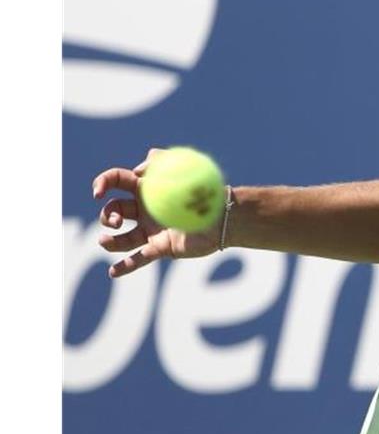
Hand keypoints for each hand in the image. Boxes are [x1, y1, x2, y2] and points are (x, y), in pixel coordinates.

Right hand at [92, 148, 223, 277]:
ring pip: (120, 238)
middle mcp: (143, 210)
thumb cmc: (206, 190)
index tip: (98, 193)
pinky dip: (124, 266)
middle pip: (112, 211)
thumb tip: (138, 170)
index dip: (102, 184)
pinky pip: (138, 259)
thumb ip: (162, 161)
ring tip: (105, 241)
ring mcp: (150, 231)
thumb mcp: (185, 167)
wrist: (225, 218)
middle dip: (107, 216)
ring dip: (108, 241)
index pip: (115, 181)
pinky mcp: (159, 248)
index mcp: (146, 187)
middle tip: (119, 222)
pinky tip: (112, 272)